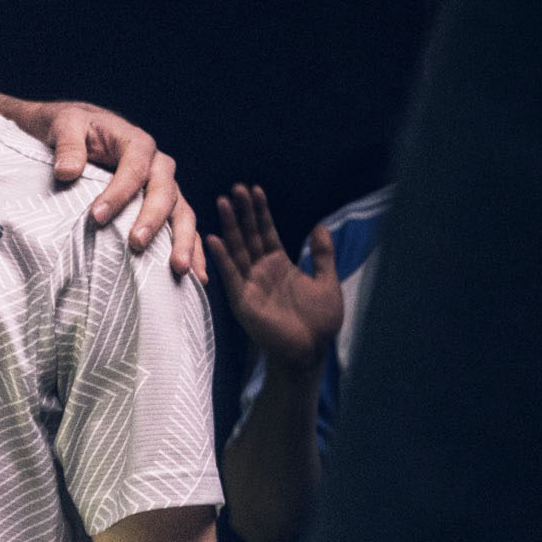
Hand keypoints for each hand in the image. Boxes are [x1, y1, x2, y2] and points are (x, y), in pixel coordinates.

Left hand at [36, 101, 205, 282]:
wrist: (82, 130)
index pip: (133, 168)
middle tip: (135, 245)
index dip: (118, 193)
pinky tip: (196, 276)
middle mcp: (157, 164)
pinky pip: (183, 227)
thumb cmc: (73, 128)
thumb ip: (67, 146)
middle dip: (152, 219)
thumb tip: (67, 172)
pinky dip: (192, 249)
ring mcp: (165, 186)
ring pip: (182, 211)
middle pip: (164, 191)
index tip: (97, 217)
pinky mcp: (165, 206)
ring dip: (183, 240)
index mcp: (136, 142)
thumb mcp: (64, 126)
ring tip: (178, 269)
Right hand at [207, 185, 341, 374]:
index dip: (261, 212)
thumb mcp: (327, 282)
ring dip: (230, 227)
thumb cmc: (319, 323)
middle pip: (249, 235)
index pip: (267, 232)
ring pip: (238, 250)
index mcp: (279, 265)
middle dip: (243, 212)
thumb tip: (320, 226)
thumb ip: (323, 255)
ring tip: (223, 203)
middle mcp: (261, 271)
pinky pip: (230, 276)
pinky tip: (214, 238)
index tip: (255, 190)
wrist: (310, 352)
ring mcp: (250, 285)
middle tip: (236, 188)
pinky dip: (222, 258)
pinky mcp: (243, 301)